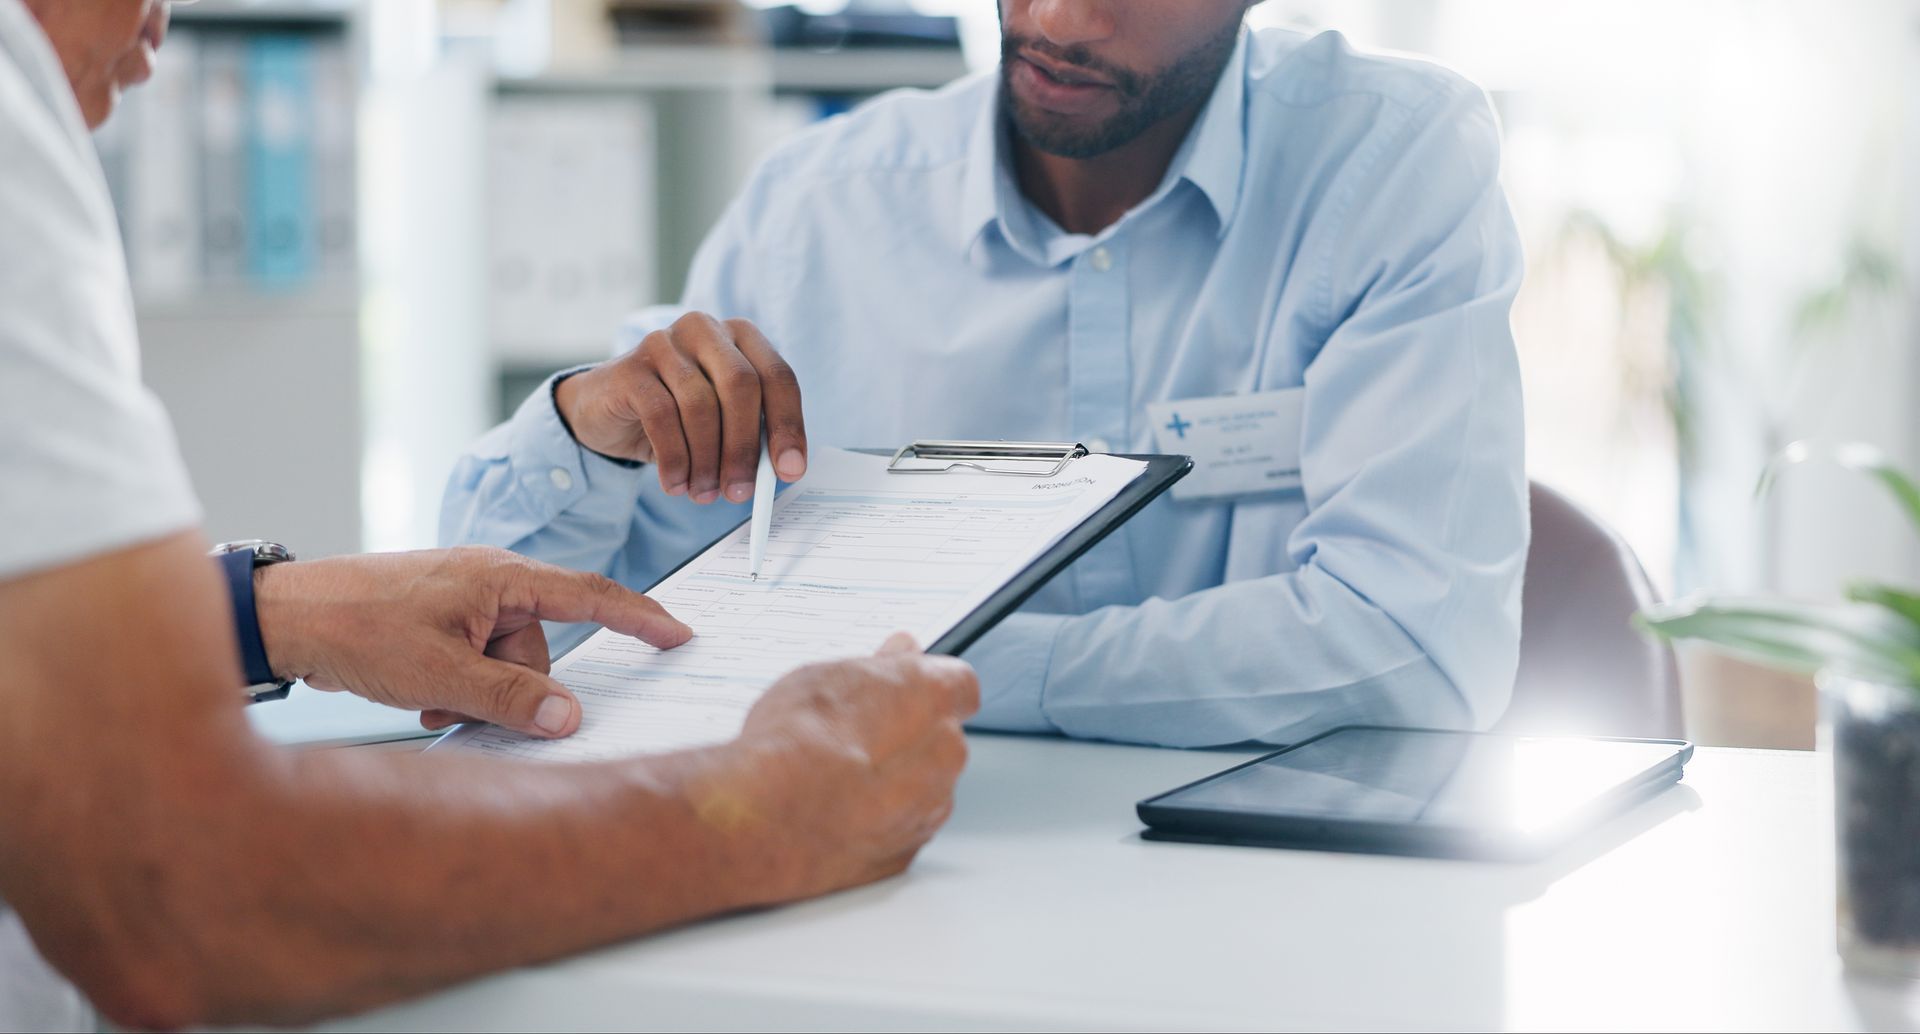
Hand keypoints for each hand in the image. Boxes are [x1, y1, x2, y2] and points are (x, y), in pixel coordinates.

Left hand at [254, 546, 691, 737]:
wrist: (286, 615)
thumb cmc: (358, 629)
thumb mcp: (441, 675)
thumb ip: (511, 698)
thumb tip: (569, 717)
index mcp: (502, 577)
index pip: (592, 594)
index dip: (640, 618)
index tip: (678, 635)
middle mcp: (489, 579)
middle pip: (540, 647)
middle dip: (511, 685)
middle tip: (459, 701)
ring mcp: (463, 595)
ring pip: (506, 659)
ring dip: (477, 689)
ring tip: (429, 698)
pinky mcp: (440, 614)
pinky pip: (475, 656)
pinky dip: (458, 681)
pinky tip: (421, 693)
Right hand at [554, 313, 806, 503]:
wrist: (607, 408)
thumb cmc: (677, 415)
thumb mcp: (722, 422)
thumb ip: (752, 435)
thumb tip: (782, 471)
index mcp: (740, 336)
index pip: (778, 377)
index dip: (788, 426)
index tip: (790, 470)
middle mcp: (704, 330)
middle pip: (741, 385)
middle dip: (744, 446)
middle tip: (741, 492)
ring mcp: (664, 343)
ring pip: (700, 405)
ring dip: (706, 460)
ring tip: (704, 494)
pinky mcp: (631, 368)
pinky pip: (661, 416)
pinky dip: (674, 459)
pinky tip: (675, 484)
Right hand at [695, 634, 979, 904]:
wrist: (764, 817)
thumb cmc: (793, 740)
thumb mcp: (827, 676)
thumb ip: (879, 666)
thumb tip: (900, 653)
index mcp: (933, 699)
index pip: (958, 684)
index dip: (924, 686)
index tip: (899, 689)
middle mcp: (945, 755)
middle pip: (940, 737)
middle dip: (908, 736)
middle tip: (853, 736)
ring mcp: (929, 809)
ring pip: (923, 787)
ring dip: (895, 783)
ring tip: (836, 779)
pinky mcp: (906, 853)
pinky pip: (902, 828)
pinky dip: (879, 822)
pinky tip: (837, 813)